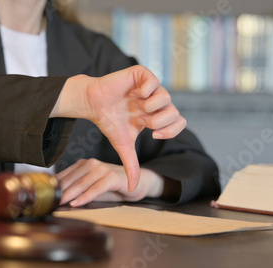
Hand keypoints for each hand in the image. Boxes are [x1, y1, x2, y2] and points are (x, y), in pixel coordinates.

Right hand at [51, 65, 185, 191]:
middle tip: (143, 122)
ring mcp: (149, 87)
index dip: (170, 131)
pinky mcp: (140, 75)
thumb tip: (133, 188)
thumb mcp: (123, 146)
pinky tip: (134, 95)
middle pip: (175, 111)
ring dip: (151, 107)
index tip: (153, 135)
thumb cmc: (109, 122)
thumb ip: (131, 165)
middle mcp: (156, 102)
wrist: (93, 105)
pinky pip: (154, 81)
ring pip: (166, 97)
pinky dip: (145, 91)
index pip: (179, 122)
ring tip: (137, 108)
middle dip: (159, 122)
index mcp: (156, 116)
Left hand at [56, 158, 163, 206]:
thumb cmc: (113, 187)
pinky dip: (86, 196)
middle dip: (59, 192)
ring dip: (70, 194)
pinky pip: (96, 187)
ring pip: (82, 183)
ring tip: (59, 203)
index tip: (43, 197)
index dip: (53, 187)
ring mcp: (102, 169)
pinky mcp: (112, 177)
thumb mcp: (92, 189)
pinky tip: (77, 203)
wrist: (139, 183)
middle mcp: (91, 164)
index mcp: (83, 165)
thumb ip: (78, 191)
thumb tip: (58, 200)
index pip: (64, 176)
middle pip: (71, 179)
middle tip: (47, 203)